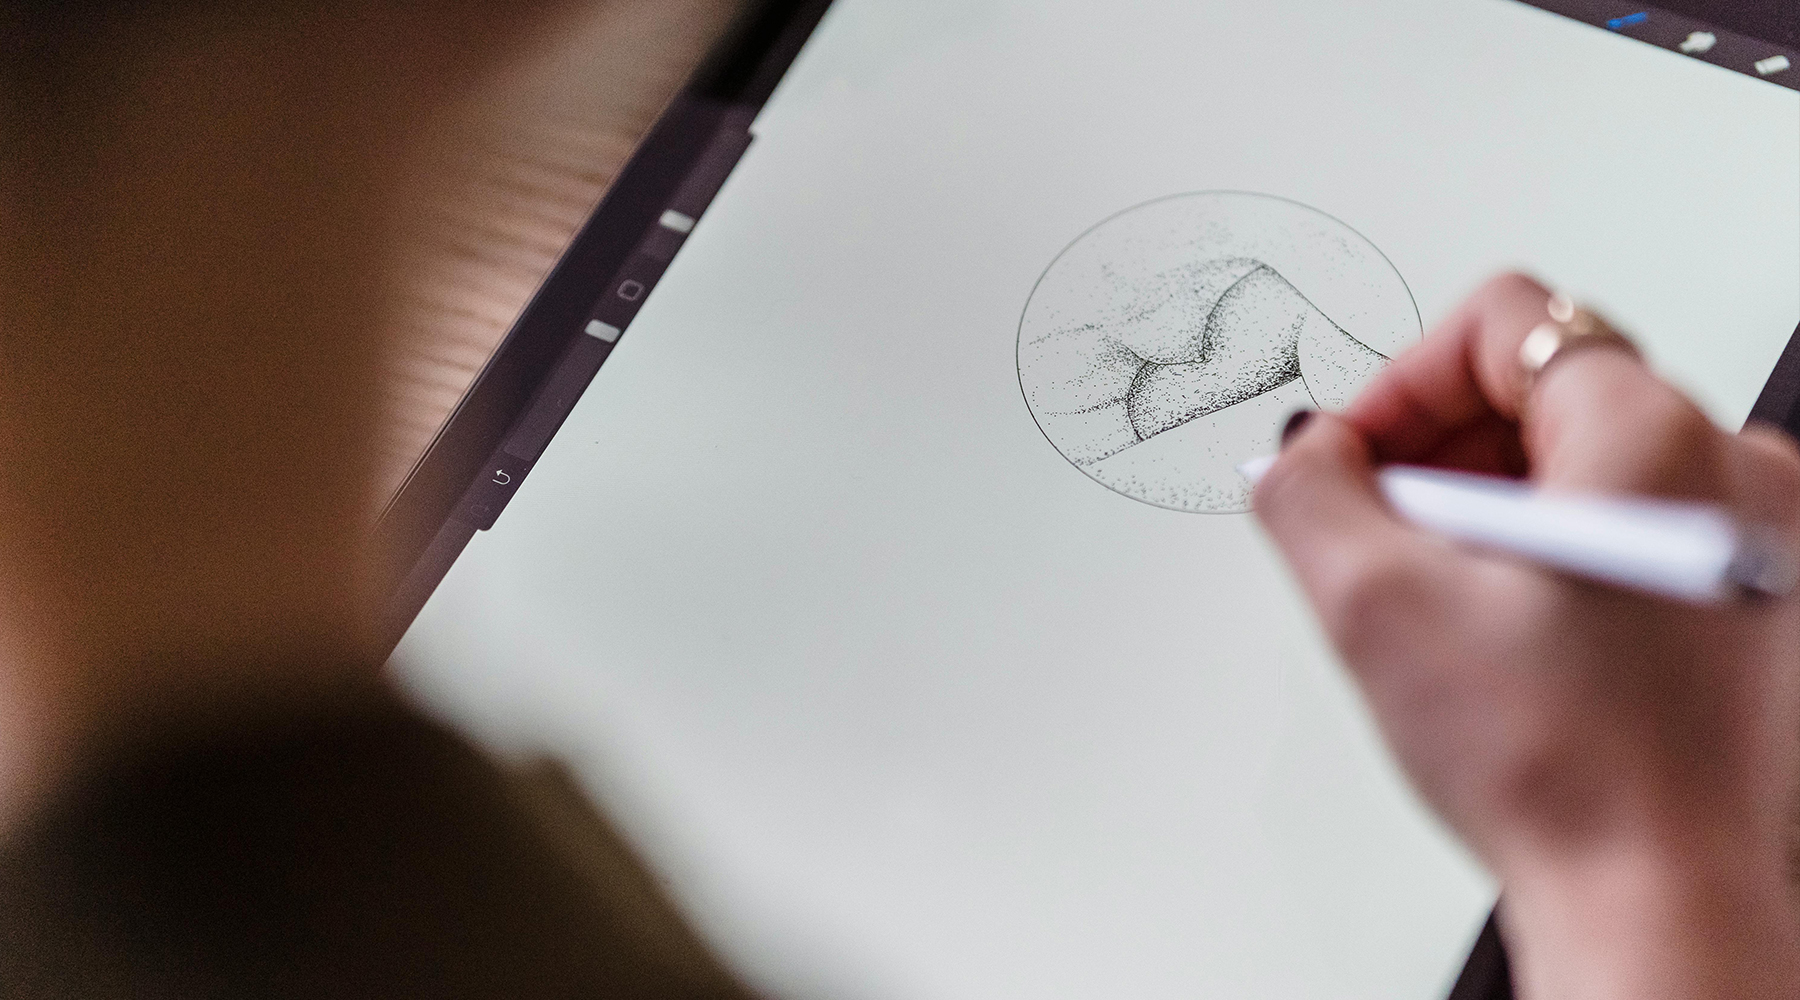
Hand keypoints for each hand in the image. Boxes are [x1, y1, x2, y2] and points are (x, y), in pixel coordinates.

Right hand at [1253, 274, 1799, 998]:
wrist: (1658, 897)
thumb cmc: (1566, 770)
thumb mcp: (1376, 607)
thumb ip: (1306, 493)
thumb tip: (1299, 456)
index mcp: (1656, 436)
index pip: (1505, 321)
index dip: (1401, 383)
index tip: (1360, 462)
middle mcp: (1735, 467)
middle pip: (1548, 386)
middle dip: (1445, 451)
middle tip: (1394, 540)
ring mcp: (1760, 534)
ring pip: (1589, 459)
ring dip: (1496, 505)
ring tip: (1455, 601)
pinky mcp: (1756, 594)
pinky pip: (1636, 521)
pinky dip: (1557, 550)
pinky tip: (1517, 632)